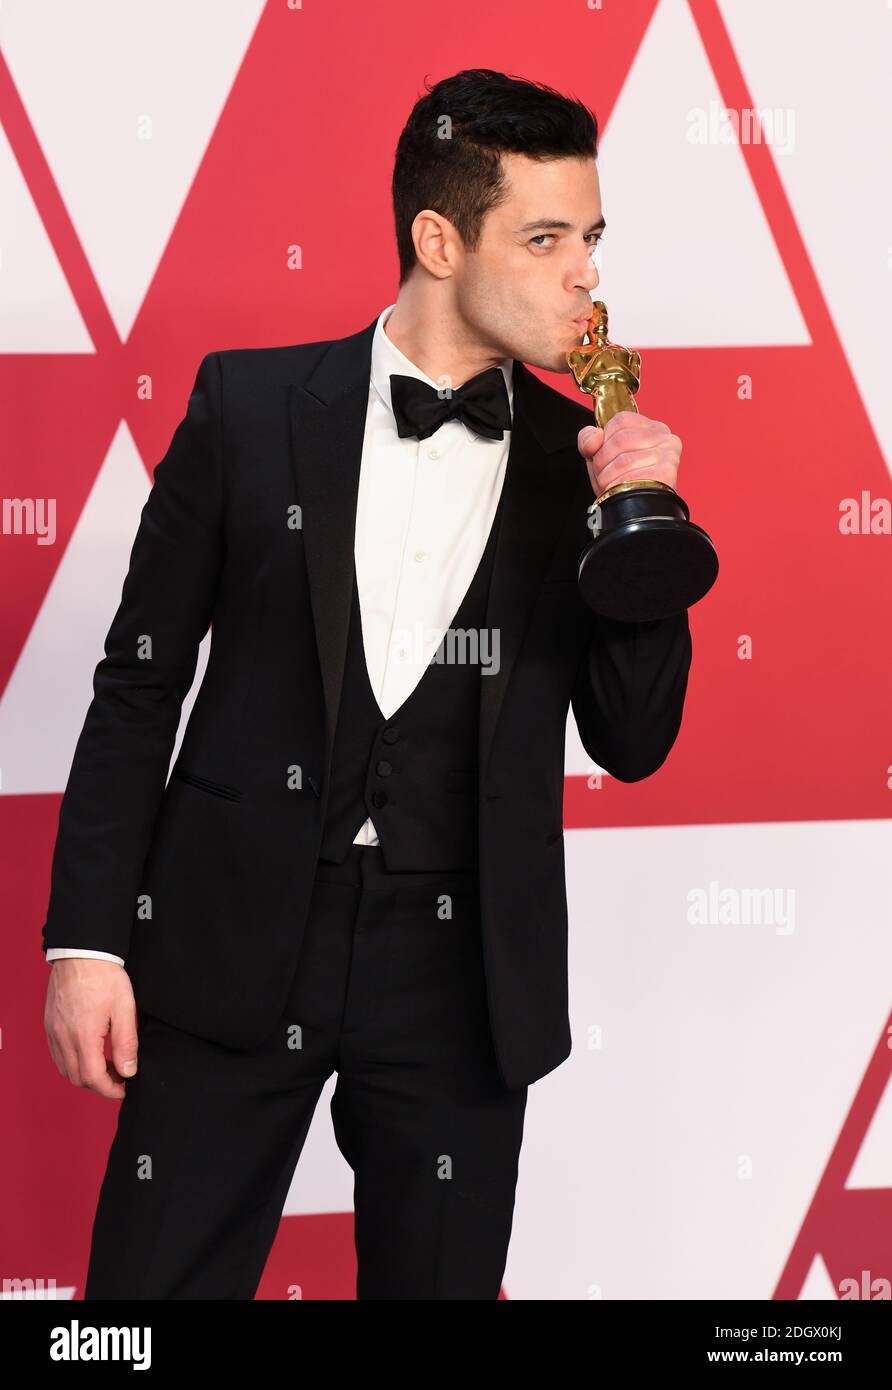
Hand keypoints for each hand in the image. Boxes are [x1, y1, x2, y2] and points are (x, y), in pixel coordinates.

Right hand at [44, 958, 137, 1098]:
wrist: (82, 953)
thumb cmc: (104, 976)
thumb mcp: (125, 1008)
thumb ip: (126, 1043)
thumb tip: (128, 1071)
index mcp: (83, 1036)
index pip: (93, 1078)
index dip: (110, 1090)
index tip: (125, 1088)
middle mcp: (63, 1037)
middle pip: (77, 1078)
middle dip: (99, 1084)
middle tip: (120, 1077)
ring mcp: (53, 1032)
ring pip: (65, 1069)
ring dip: (85, 1075)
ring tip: (107, 1065)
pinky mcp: (50, 1025)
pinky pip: (58, 1055)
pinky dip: (73, 1062)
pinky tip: (89, 1052)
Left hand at [578, 411, 681, 497]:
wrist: (636, 511)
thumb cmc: (621, 481)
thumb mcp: (601, 456)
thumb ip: (588, 440)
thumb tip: (595, 437)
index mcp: (650, 427)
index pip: (620, 421)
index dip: (603, 441)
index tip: (604, 457)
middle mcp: (665, 436)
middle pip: (620, 440)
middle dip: (602, 462)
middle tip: (603, 476)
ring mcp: (669, 454)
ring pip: (624, 460)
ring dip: (608, 477)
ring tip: (610, 485)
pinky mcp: (667, 473)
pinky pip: (633, 478)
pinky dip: (618, 487)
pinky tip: (619, 493)